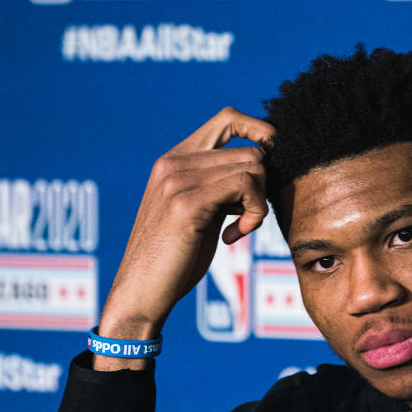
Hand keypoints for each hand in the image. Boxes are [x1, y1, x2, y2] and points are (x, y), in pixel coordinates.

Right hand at [94, 108, 274, 369]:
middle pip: (250, 150)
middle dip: (264, 187)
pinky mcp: (186, 202)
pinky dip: (254, 214)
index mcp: (174, 160)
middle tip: (249, 219)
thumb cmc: (172, 259)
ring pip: (252, 166)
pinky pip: (246, 188)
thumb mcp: (197, 212)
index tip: (270, 167)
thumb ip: (219, 187)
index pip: (228, 118)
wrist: (140, 293)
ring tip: (241, 229)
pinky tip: (234, 236)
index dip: (260, 132)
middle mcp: (174, 162)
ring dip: (260, 203)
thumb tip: (261, 170)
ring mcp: (178, 179)